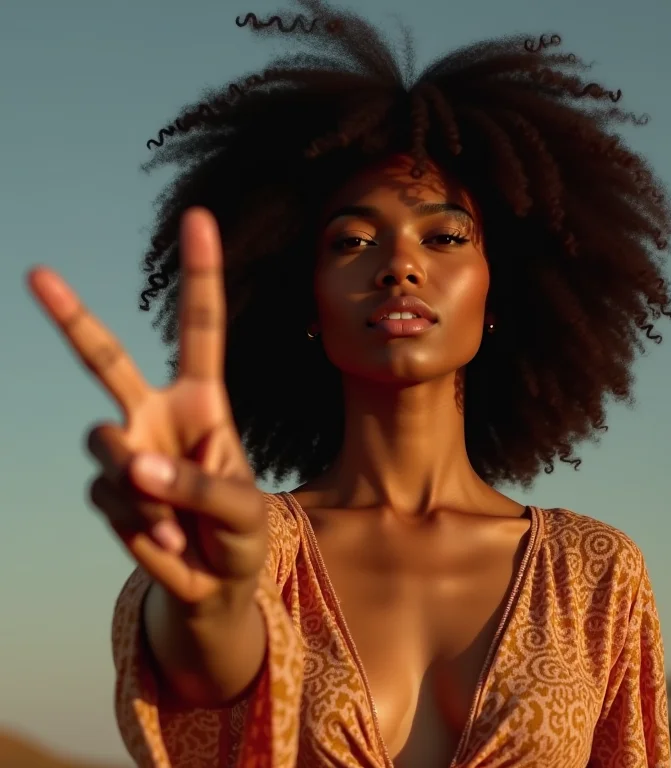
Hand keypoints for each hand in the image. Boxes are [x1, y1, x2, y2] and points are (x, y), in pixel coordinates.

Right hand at [28, 208, 267, 606]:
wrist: (215, 580)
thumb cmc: (240, 532)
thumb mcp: (240, 508)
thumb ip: (196, 485)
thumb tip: (132, 464)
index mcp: (203, 401)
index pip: (201, 328)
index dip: (201, 274)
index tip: (198, 217)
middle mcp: (155, 414)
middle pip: (105, 358)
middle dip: (71, 317)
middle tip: (37, 274)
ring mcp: (126, 449)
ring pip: (103, 443)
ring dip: (143, 488)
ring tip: (178, 520)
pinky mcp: (108, 489)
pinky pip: (108, 494)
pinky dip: (138, 522)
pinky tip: (164, 538)